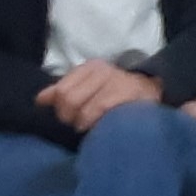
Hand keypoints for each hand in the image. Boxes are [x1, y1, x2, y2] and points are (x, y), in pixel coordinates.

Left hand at [42, 60, 158, 132]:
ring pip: (79, 107)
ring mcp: (113, 81)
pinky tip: (97, 127)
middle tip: (77, 124)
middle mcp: (101, 71)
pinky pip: (97, 110)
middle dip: (67, 117)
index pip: (60, 90)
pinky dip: (92, 122)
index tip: (69, 116)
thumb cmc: (119, 94)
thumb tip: (39, 100)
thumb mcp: (90, 88)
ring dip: (80, 123)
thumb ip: (64, 91)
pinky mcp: (124, 93)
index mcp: (90, 68)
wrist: (155, 93)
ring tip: (88, 126)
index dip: (59, 108)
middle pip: (67, 99)